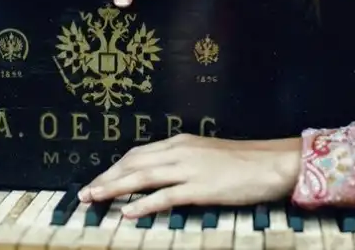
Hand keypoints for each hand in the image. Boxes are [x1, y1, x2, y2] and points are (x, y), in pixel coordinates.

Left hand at [78, 134, 300, 217]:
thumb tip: (162, 176)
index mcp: (180, 143)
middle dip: (107, 177)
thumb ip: (183, 162)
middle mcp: (180, 151)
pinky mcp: (201, 187)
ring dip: (115, 187)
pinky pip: (166, 195)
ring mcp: (189, 169)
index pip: (138, 153)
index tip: (98, 179)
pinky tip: (128, 212)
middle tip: (85, 192)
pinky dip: (144, 203)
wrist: (269, 163)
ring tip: (94, 198)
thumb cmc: (241, 162)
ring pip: (143, 176)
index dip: (115, 167)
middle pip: (134, 162)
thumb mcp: (206, 155)